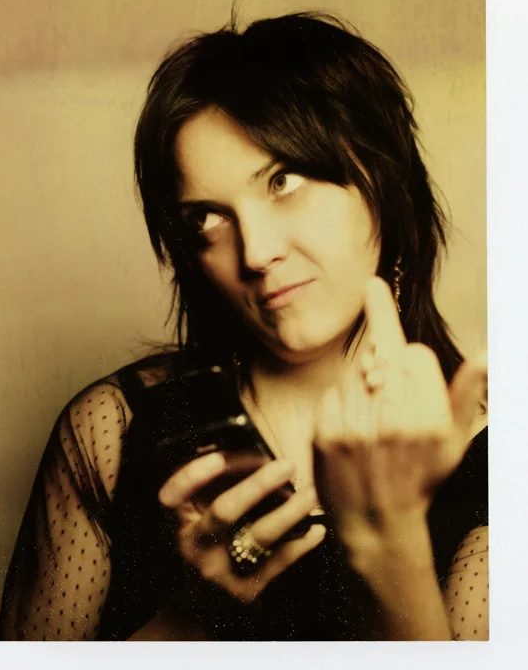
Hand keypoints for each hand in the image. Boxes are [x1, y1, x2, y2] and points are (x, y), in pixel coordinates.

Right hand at [158, 454, 325, 603]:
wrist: (199, 606)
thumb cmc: (204, 543)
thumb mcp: (195, 517)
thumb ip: (210, 488)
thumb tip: (252, 451)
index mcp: (179, 521)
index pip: (173, 496)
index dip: (192, 476)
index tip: (216, 458)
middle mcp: (195, 545)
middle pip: (225, 511)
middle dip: (258, 484)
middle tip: (286, 465)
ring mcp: (220, 569)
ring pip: (258, 535)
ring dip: (289, 511)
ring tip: (310, 493)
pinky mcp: (245, 588)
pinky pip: (278, 561)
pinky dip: (300, 543)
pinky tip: (316, 529)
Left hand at [313, 276, 486, 557]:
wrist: (376, 522)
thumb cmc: (419, 476)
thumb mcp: (455, 442)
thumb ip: (468, 394)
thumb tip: (486, 353)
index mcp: (429, 419)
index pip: (414, 352)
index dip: (412, 356)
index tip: (409, 360)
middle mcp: (394, 421)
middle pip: (382, 351)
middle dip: (380, 335)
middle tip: (372, 289)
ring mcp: (356, 428)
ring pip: (355, 370)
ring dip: (362, 378)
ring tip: (370, 405)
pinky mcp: (326, 435)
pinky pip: (332, 391)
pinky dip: (340, 400)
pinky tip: (351, 424)